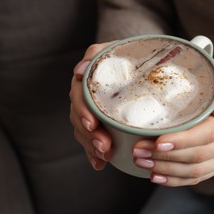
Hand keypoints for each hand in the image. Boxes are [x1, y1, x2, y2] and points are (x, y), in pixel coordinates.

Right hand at [69, 42, 116, 169]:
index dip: (84, 112)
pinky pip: (90, 138)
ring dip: (91, 146)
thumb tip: (78, 70)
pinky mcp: (98, 121)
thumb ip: (96, 54)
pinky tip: (99, 164)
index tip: (93, 125)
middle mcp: (84, 95)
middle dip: (90, 135)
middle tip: (104, 147)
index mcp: (86, 80)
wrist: (136, 61)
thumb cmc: (126, 54)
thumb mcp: (113, 49)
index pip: (78, 97)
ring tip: (104, 157)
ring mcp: (90, 109)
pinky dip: (93, 152)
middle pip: (80, 117)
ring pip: (83, 130)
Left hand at [132, 69, 213, 185]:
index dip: (182, 141)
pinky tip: (156, 176)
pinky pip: (196, 178)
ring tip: (141, 161)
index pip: (208, 134)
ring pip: (195, 170)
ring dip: (165, 168)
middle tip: (139, 150)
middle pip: (198, 156)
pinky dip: (174, 180)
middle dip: (165, 156)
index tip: (158, 141)